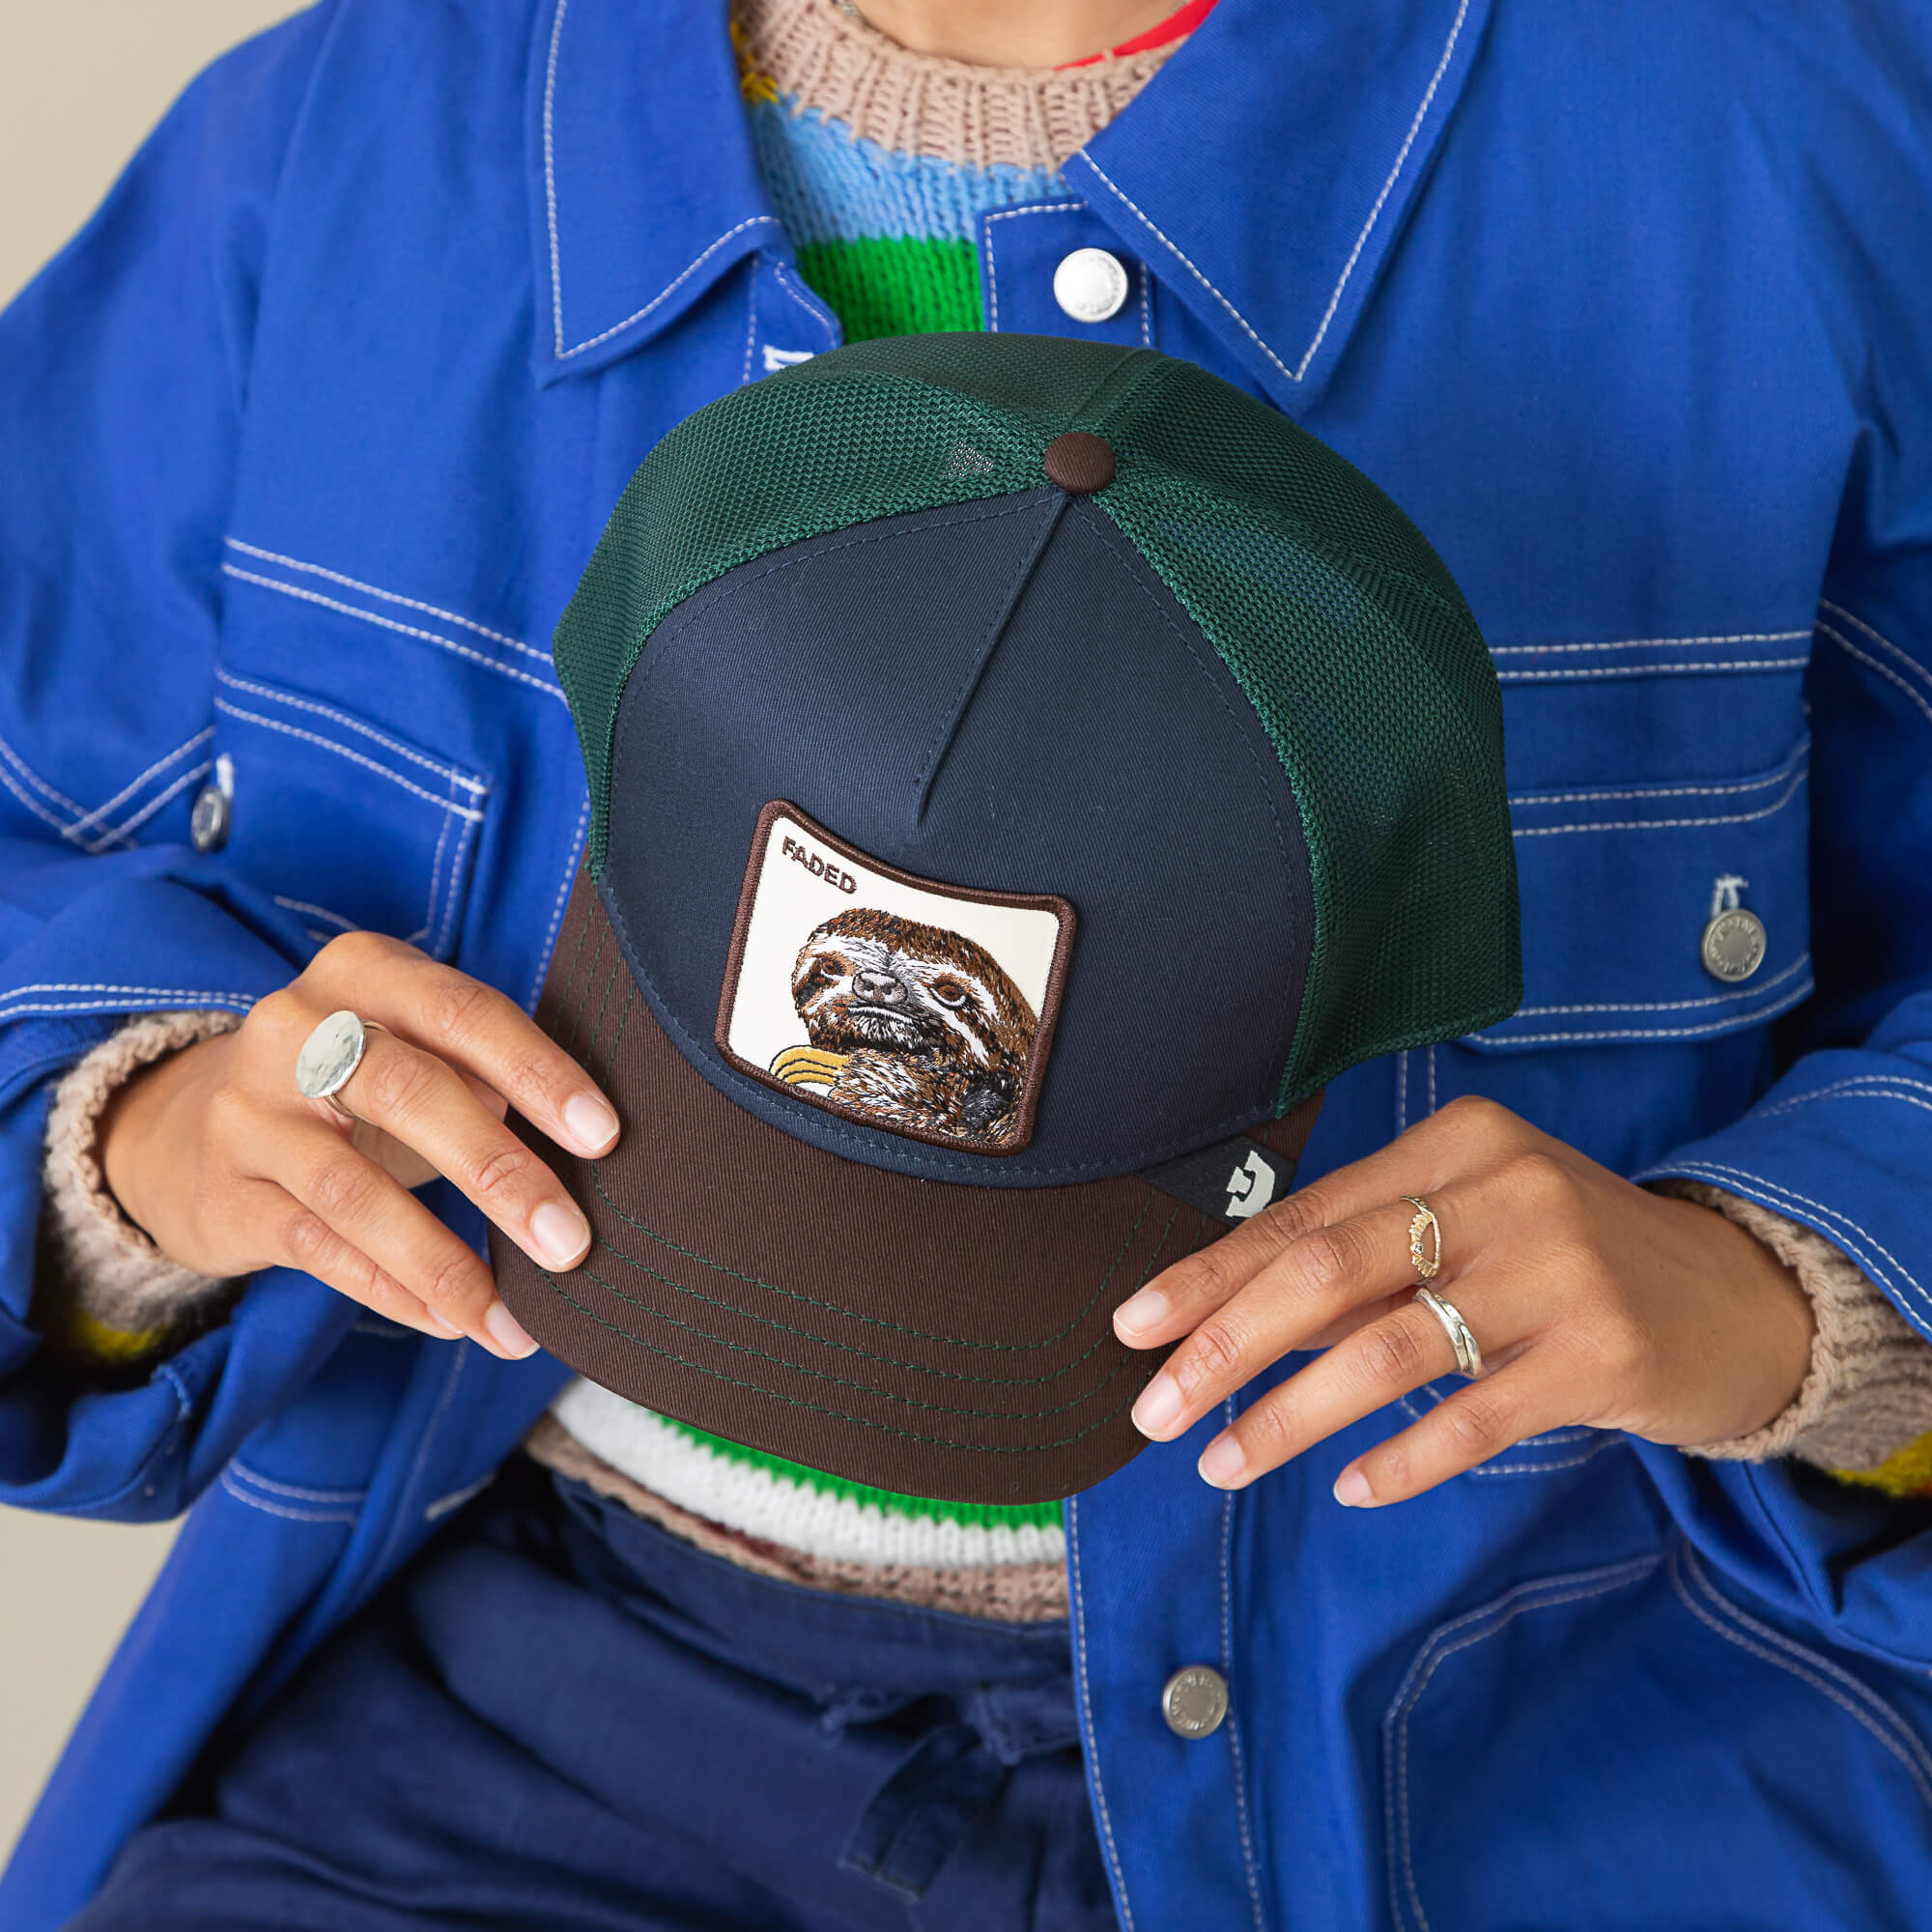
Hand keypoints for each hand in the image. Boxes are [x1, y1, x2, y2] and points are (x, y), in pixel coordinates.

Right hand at [98, 931, 619, 1358]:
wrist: (194, 1129)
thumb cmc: (355, 1087)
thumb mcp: (414, 1050)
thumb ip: (490, 1073)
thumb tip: (597, 1148)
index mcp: (364, 972)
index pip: (464, 1012)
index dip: (537, 1071)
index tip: (603, 1135)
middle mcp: (296, 1030)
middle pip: (409, 1093)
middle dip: (500, 1172)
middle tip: (569, 1242)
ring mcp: (250, 1114)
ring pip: (356, 1191)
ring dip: (446, 1263)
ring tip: (514, 1321)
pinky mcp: (225, 1195)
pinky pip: (320, 1249)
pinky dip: (394, 1290)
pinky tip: (453, 1321)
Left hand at [1110, 1096, 1816, 1507]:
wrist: (1736, 1298)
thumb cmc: (1564, 1262)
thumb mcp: (1470, 1227)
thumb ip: (1366, 1263)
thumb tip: (1228, 1322)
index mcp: (1455, 1143)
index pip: (1304, 1215)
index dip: (1211, 1275)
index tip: (1133, 1328)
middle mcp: (1504, 1190)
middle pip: (1330, 1268)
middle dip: (1226, 1343)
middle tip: (1155, 1410)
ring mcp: (1559, 1271)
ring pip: (1389, 1349)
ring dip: (1291, 1415)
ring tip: (1223, 1463)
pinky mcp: (1604, 1353)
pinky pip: (1476, 1416)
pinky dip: (1404, 1458)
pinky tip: (1352, 1487)